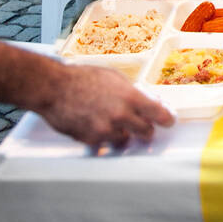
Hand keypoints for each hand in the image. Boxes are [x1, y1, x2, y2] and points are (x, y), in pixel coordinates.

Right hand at [37, 64, 174, 148]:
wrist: (54, 88)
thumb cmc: (82, 78)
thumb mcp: (113, 78)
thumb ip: (130, 92)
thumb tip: (145, 101)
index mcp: (130, 97)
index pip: (158, 114)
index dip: (166, 119)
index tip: (168, 121)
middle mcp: (121, 116)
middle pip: (146, 132)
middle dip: (145, 129)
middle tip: (142, 125)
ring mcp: (106, 130)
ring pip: (125, 140)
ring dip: (122, 133)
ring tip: (110, 121)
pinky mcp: (91, 140)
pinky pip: (105, 143)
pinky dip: (103, 137)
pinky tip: (94, 124)